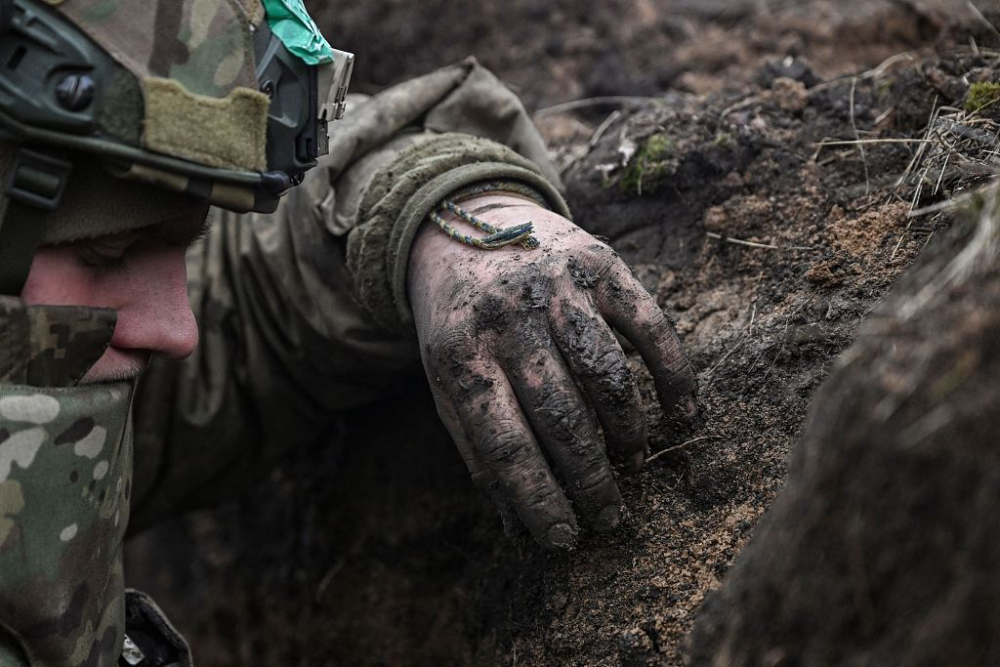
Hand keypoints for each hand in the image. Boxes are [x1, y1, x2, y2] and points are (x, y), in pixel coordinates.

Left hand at [408, 194, 695, 548]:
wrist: (461, 223)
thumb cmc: (457, 321)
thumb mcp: (446, 379)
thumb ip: (478, 443)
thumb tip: (518, 524)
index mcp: (461, 355)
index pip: (505, 445)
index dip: (538, 500)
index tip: (564, 540)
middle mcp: (508, 319)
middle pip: (562, 417)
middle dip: (591, 479)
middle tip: (611, 516)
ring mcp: (556, 287)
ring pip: (608, 375)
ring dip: (629, 432)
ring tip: (633, 463)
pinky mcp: (599, 264)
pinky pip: (649, 325)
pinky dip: (674, 375)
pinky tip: (684, 415)